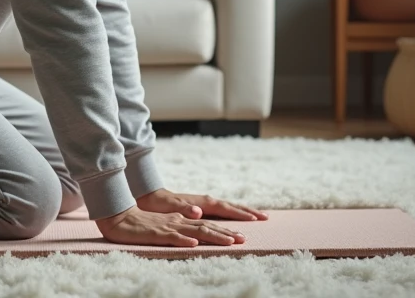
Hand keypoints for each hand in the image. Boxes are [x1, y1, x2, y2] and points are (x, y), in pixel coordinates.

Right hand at [94, 205, 246, 247]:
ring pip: (194, 231)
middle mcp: (178, 221)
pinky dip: (183, 240)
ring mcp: (168, 227)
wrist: (118, 218)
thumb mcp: (165, 227)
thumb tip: (197, 237)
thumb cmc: (141, 224)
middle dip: (226, 233)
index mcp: (181, 220)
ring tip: (229, 241)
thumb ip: (181, 228)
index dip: (225, 229)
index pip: (207, 224)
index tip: (242, 236)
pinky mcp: (155, 233)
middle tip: (244, 239)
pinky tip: (193, 244)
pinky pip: (171, 237)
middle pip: (206, 226)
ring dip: (213, 235)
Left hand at [136, 188, 268, 221]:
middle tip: (265, 217)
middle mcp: (204, 202)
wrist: (149, 194)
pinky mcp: (199, 207)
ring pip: (227, 207)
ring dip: (242, 212)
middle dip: (247, 212)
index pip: (224, 208)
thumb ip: (184, 208)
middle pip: (230, 206)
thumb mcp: (169, 206)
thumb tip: (199, 211)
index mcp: (200, 202)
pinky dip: (231, 213)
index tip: (255, 219)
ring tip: (257, 217)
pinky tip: (236, 217)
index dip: (239, 213)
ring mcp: (203, 203)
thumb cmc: (158, 203)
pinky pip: (220, 210)